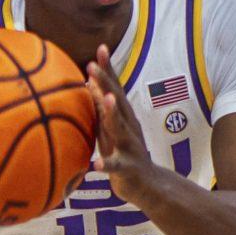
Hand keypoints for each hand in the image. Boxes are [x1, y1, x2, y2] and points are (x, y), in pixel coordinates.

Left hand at [86, 43, 158, 206]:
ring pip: (120, 127)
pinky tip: (95, 165)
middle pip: (117, 102)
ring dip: (111, 112)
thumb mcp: (111, 130)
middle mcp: (129, 127)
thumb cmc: (125, 154)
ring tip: (104, 99)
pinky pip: (115, 166)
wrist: (148, 186)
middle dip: (106, 82)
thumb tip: (87, 82)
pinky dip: (105, 164)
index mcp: (124, 117)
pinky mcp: (128, 168)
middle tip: (92, 65)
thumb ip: (101, 108)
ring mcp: (130, 146)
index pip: (115, 89)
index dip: (109, 69)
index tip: (101, 48)